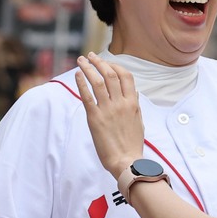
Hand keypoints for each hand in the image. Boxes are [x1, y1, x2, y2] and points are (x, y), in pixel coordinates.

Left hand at [76, 52, 144, 178]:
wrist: (126, 162)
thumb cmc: (132, 145)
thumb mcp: (139, 122)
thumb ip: (135, 106)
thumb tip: (135, 93)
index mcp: (133, 103)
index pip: (126, 76)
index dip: (115, 65)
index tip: (107, 62)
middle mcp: (121, 103)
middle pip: (110, 74)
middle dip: (99, 62)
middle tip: (91, 56)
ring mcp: (108, 110)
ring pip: (98, 82)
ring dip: (88, 68)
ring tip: (81, 60)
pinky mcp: (95, 119)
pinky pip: (87, 96)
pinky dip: (82, 83)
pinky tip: (77, 75)